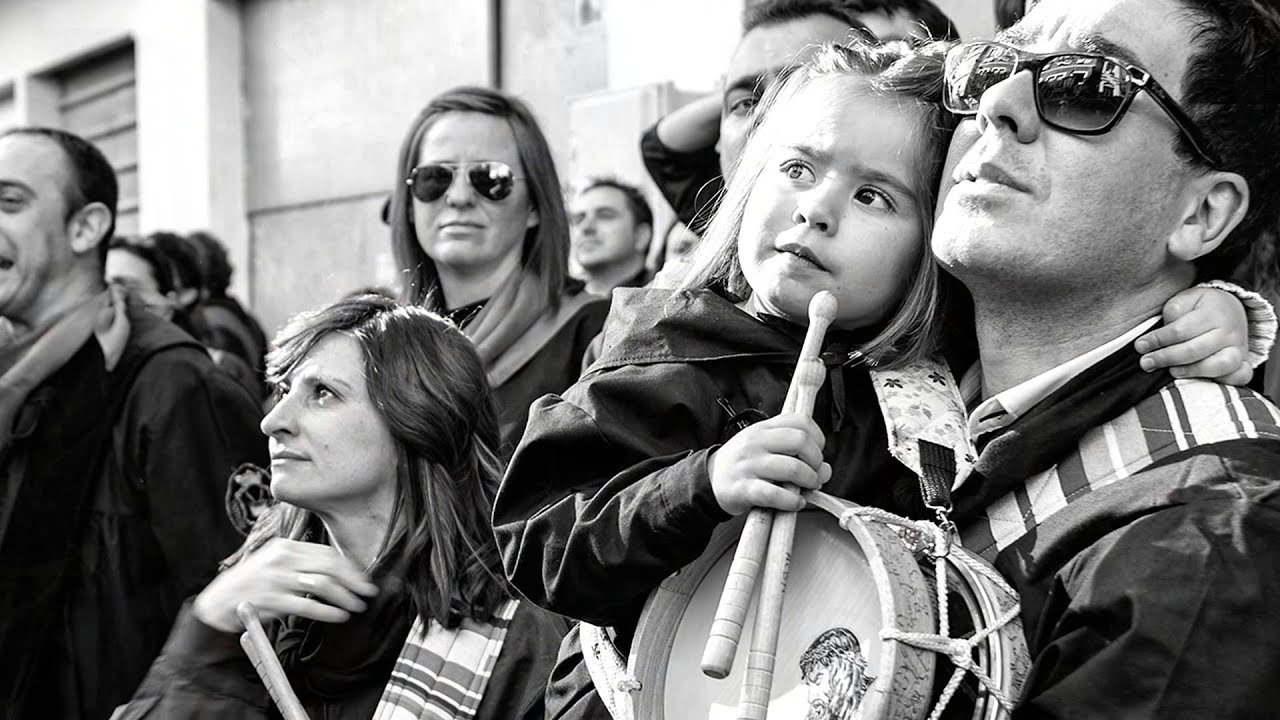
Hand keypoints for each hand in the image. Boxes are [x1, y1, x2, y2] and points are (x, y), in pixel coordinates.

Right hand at [192, 538, 379, 632]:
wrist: (217, 601)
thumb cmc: (250, 584)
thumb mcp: (274, 563)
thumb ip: (301, 563)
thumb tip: (338, 570)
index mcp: (285, 547)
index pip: (327, 553)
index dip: (350, 567)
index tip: (363, 578)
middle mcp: (281, 559)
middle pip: (329, 567)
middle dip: (353, 581)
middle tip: (367, 593)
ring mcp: (275, 579)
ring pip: (322, 585)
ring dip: (345, 597)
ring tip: (356, 606)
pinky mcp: (271, 600)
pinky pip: (307, 606)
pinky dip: (328, 611)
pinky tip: (339, 616)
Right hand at [709, 414, 831, 515]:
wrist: (710, 480)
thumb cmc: (744, 463)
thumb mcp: (764, 446)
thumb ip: (794, 453)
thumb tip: (826, 470)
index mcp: (763, 428)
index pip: (800, 421)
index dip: (818, 438)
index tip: (817, 452)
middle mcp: (756, 442)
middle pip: (801, 441)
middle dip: (816, 460)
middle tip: (815, 473)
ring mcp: (749, 465)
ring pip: (792, 468)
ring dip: (809, 481)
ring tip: (808, 488)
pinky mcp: (744, 489)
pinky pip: (775, 494)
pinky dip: (793, 501)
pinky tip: (795, 503)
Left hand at [1135, 286, 1251, 384]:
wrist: (1231, 307)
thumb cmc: (1200, 307)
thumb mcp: (1185, 299)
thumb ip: (1173, 312)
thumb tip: (1163, 334)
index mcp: (1212, 313)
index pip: (1180, 331)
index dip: (1157, 340)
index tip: (1140, 346)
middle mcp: (1228, 332)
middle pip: (1195, 350)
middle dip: (1166, 358)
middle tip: (1146, 363)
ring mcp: (1239, 348)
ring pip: (1219, 365)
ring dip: (1192, 371)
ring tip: (1172, 371)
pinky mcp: (1243, 362)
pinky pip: (1240, 376)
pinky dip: (1225, 381)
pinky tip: (1203, 381)